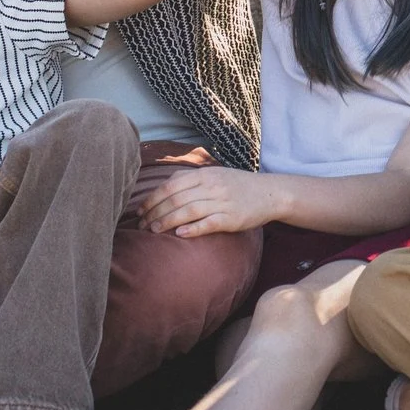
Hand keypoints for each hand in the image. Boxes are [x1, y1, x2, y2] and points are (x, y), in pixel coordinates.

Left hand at [135, 165, 280, 236]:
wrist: (269, 193)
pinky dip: (193, 229)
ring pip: (188, 211)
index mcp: (204, 174)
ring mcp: (222, 202)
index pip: (170, 186)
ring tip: (154, 231)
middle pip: (176, 199)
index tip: (140, 211)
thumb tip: (164, 186)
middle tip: (142, 225)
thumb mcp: (214, 175)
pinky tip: (180, 235)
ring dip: (168, 221)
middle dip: (155, 213)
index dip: (152, 199)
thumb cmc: (237, 185)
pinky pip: (209, 223)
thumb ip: (190, 179)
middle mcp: (212, 186)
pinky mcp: (232, 218)